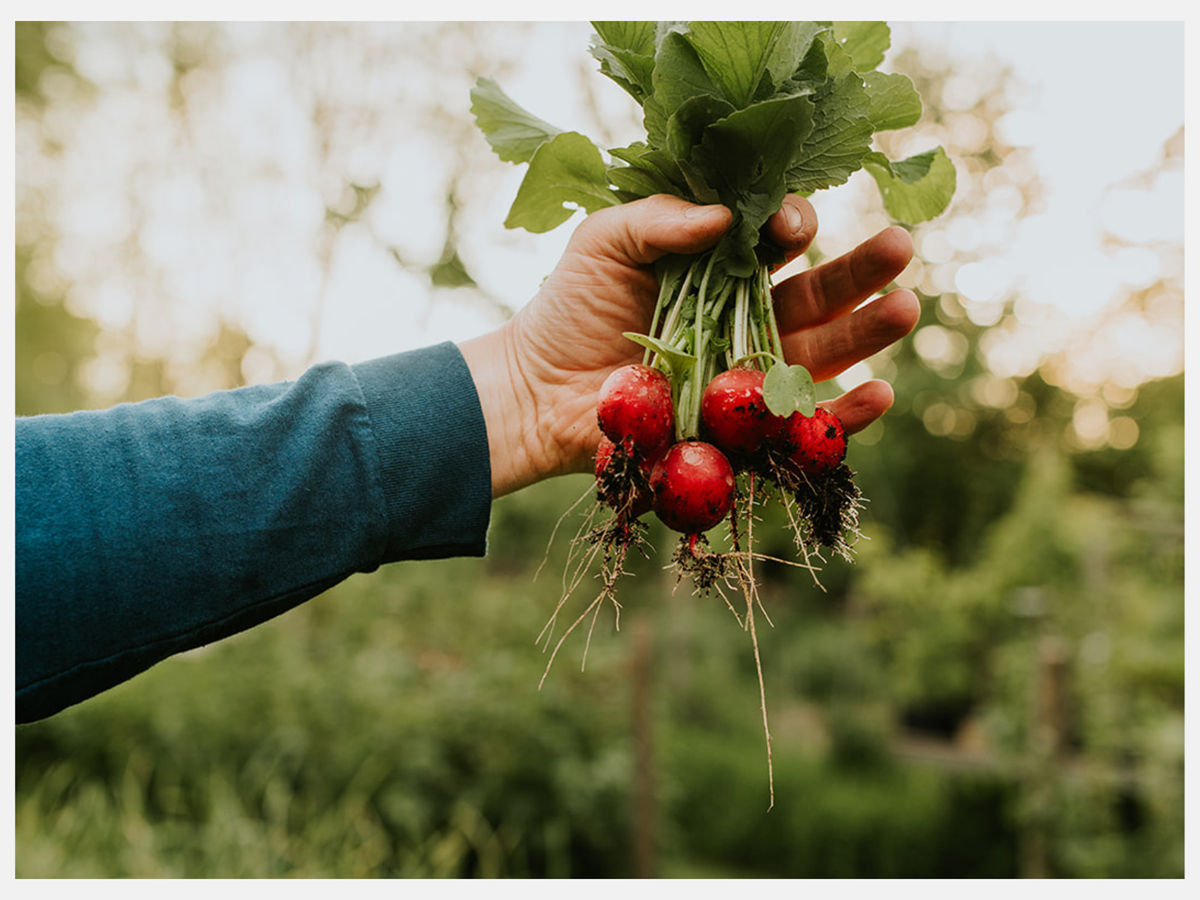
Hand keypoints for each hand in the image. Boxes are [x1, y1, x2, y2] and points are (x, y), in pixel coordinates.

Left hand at [458, 194, 917, 497]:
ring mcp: (747, 377)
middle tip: (900, 246)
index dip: (791, 228)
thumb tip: (724, 215)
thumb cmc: (566, 310)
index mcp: (718, 272)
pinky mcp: (740, 430)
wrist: (535, 392)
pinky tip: (880, 392)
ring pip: (822, 353)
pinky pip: (802, 426)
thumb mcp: (605, 243)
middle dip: (859, 270)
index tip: (790, 224)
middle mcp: (744, 321)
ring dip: (867, 332)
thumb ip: (659, 219)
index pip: (775, 245)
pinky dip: (842, 416)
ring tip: (904, 308)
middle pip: (816, 293)